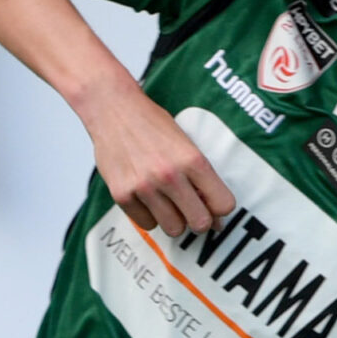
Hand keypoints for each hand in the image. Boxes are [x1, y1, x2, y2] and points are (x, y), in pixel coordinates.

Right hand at [84, 87, 234, 235]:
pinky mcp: (122, 195)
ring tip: (167, 203)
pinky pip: (146, 224)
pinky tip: (147, 198)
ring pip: (173, 229)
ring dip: (174, 220)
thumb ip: (200, 176)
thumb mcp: (185, 143)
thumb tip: (215, 216)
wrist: (113, 109)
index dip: (220, 208)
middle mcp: (169, 175)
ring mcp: (144, 187)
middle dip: (199, 220)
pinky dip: (149, 216)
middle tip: (192, 210)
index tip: (212, 204)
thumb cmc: (151, 124)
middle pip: (200, 223)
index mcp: (192, 159)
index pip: (223, 204)